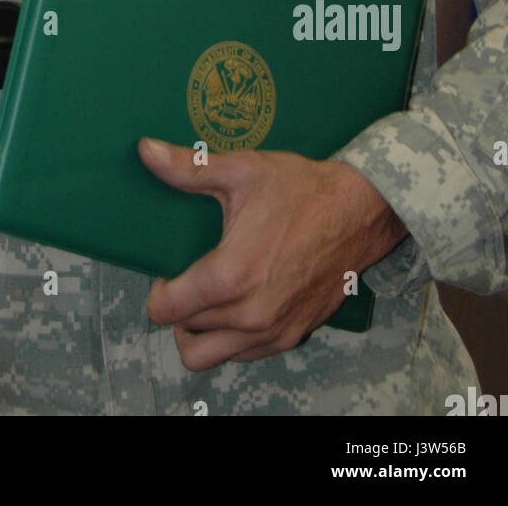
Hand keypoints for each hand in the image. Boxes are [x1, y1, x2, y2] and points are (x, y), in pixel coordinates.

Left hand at [138, 139, 406, 369]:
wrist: (361, 211)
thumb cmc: (302, 190)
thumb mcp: (242, 171)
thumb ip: (188, 169)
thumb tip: (146, 150)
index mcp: (230, 276)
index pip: (166, 310)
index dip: (156, 292)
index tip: (165, 271)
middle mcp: (250, 314)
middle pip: (185, 335)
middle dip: (177, 310)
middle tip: (185, 280)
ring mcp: (274, 330)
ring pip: (212, 356)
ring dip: (201, 332)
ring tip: (207, 296)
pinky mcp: (293, 335)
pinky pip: (245, 354)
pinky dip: (232, 338)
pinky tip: (238, 303)